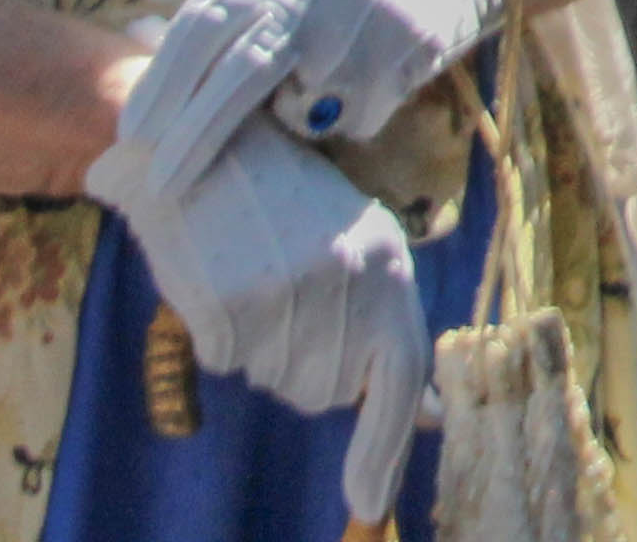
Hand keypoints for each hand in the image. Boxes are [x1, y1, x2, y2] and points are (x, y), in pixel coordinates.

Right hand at [84, 119, 431, 521]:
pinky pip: (222, 358)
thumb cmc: (286, 197)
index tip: (368, 503)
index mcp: (388, 266)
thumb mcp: (358, 245)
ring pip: (270, 376)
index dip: (383, 451)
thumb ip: (386, 328)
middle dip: (302, 366)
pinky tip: (218, 273)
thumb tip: (429, 413)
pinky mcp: (229, 301)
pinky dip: (216, 331)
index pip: (399, 380)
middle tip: (283, 298)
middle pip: (324, 391)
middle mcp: (348, 284)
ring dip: (258, 347)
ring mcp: (288, 294)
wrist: (207, 131)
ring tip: (253, 273)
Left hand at [119, 0, 523, 197]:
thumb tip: (150, 61)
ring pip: (304, 106)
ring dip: (297, 119)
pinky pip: (357, 116)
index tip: (134, 134)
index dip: (163, 83)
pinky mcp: (410, 46)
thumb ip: (237, 8)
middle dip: (195, 136)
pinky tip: (367, 85)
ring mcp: (367, 15)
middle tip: (164, 183)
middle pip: (242, 71)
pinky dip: (349, 118)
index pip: (203, 24)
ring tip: (316, 94)